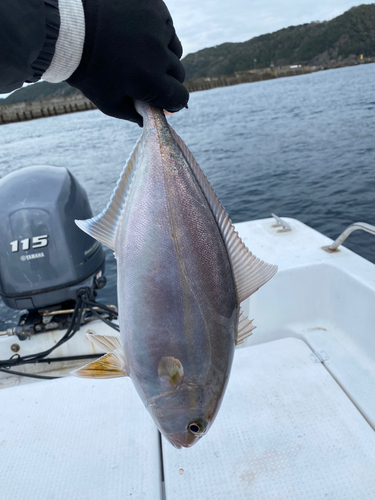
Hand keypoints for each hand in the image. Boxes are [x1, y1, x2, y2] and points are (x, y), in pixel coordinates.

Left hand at [67, 0, 188, 125]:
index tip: (164, 99)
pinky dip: (156, 32)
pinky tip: (136, 33)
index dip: (172, 102)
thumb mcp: (108, 102)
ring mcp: (157, 26)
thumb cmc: (87, 71)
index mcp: (149, 79)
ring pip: (174, 48)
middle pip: (178, 73)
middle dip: (166, 78)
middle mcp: (158, 53)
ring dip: (163, 53)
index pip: (180, 97)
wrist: (67, 28)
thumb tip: (153, 117)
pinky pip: (165, 26)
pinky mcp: (154, 6)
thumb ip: (134, 114)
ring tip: (140, 52)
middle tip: (146, 74)